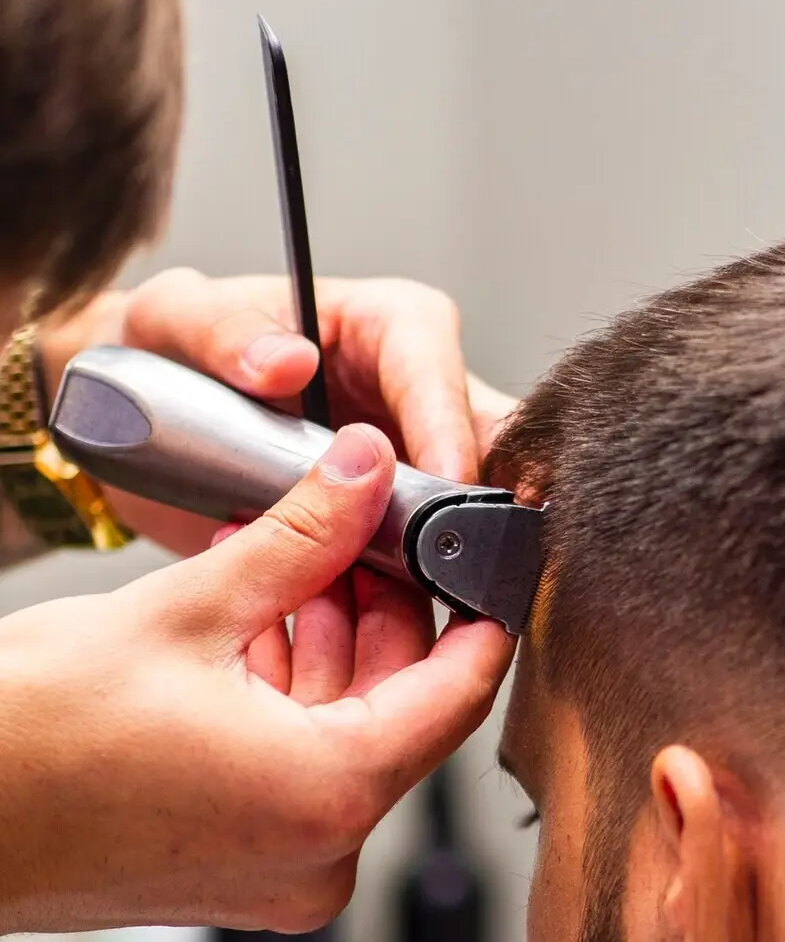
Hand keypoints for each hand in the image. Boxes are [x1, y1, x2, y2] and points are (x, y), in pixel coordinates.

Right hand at [0, 425, 512, 931]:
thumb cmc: (32, 739)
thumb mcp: (184, 613)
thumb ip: (298, 540)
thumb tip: (363, 472)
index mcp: (330, 795)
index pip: (458, 692)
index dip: (480, 612)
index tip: (484, 559)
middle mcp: (322, 854)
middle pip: (400, 712)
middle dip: (383, 614)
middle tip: (362, 533)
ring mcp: (281, 874)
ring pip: (345, 737)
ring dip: (328, 648)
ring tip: (290, 562)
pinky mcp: (240, 873)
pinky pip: (298, 772)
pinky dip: (287, 701)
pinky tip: (252, 623)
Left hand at [39, 271, 517, 553]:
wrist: (141, 428)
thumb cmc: (167, 353)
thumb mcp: (175, 321)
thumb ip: (221, 329)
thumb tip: (285, 361)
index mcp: (385, 327)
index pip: (436, 369)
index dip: (446, 426)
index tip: (445, 479)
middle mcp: (416, 397)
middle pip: (485, 446)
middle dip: (481, 501)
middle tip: (468, 553)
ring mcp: (414, 467)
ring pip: (472, 513)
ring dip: (452, 558)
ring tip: (427, 596)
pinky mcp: (396, 528)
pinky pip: (430, 564)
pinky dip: (415, 594)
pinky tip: (389, 620)